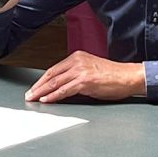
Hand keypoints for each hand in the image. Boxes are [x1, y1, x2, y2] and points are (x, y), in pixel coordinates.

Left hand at [25, 51, 146, 102]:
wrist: (128, 77)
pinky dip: (53, 96)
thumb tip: (62, 86)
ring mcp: (81, 71)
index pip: (54, 69)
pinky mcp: (85, 81)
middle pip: (51, 75)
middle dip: (37, 86)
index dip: (42, 80)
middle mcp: (77, 61)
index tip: (35, 87)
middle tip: (29, 95)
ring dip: (42, 92)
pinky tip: (47, 100)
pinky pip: (64, 90)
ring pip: (55, 82)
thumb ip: (76, 74)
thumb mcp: (91, 69)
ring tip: (33, 99)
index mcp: (78, 56)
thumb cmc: (113, 75)